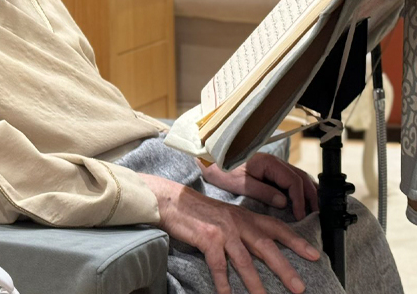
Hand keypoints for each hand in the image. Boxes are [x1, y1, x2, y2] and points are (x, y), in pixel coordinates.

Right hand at [139, 173, 321, 293]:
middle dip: (284, 268)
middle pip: (266, 247)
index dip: (296, 241)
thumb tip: (262, 248)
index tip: (314, 255)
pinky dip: (223, 283)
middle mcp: (238, 223)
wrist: (173, 201)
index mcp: (245, 216)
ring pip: (244, 260)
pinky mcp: (207, 239)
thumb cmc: (199, 211)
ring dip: (256, 283)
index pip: (276, 228)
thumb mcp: (227, 216)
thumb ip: (244, 229)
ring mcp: (223, 231)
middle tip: (299, 287)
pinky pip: (218, 265)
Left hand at [198, 153, 318, 220]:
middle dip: (310, 196)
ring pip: (299, 177)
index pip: (293, 181)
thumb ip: (262, 192)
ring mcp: (274, 165)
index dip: (300, 199)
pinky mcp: (272, 170)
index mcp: (268, 162)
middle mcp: (274, 161)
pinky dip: (301, 189)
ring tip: (313, 209)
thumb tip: (284, 203)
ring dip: (308, 192)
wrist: (210, 161)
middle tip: (315, 214)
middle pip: (301, 178)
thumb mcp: (239, 184)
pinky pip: (292, 179)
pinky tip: (303, 200)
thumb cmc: (222, 170)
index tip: (299, 215)